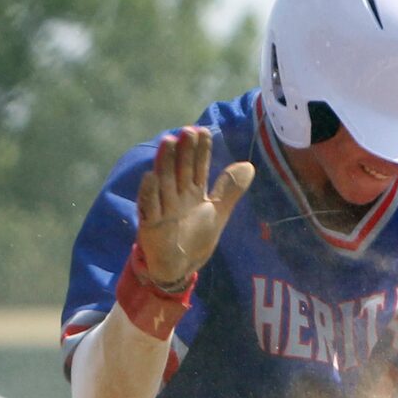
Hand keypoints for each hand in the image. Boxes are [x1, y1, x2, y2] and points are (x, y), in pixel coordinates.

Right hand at [135, 126, 254, 289]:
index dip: (201, 151)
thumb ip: (229, 190)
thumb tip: (249, 165)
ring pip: (163, 182)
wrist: (179, 267)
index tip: (203, 131)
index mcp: (193, 192)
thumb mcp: (217, 212)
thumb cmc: (196, 238)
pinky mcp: (150, 224)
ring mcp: (162, 208)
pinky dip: (149, 193)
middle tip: (187, 130)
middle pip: (179, 170)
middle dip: (183, 151)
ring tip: (168, 142)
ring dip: (164, 163)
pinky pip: (149, 207)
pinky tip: (150, 177)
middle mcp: (176, 196)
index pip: (197, 167)